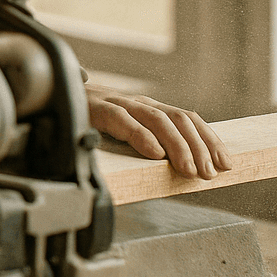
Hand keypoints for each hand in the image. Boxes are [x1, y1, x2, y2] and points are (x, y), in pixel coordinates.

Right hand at [85, 84, 232, 178]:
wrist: (50, 101)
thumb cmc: (88, 124)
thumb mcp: (125, 134)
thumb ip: (149, 145)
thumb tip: (182, 171)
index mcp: (148, 108)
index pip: (188, 119)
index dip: (210, 140)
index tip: (226, 164)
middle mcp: (138, 103)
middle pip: (179, 119)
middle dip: (199, 147)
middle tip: (208, 174)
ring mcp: (118, 103)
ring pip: (157, 119)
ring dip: (178, 146)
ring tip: (189, 171)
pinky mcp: (96, 109)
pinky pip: (122, 120)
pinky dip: (141, 136)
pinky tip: (154, 153)